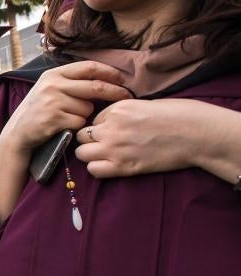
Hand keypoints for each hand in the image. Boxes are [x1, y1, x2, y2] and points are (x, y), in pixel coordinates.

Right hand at [0, 61, 131, 155]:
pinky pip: (79, 122)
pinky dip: (77, 126)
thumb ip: (72, 81)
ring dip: (86, 115)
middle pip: (95, 86)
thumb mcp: (50, 88)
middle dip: (115, 92)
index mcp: (54, 74)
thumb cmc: (39, 110)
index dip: (109, 72)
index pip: (89, 67)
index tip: (122, 79)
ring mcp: (53, 102)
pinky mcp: (54, 119)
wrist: (18, 132)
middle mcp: (53, 85)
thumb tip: (106, 78)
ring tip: (70, 117)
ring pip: (87, 107)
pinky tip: (64, 126)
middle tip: (127, 96)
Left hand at [74, 98, 210, 177]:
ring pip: (82, 154)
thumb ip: (122, 113)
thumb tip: (108, 122)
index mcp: (117, 109)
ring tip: (106, 155)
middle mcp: (111, 128)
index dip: (101, 126)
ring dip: (91, 155)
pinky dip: (99, 169)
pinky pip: (94, 170)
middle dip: (90, 140)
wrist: (196, 134)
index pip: (93, 120)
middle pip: (81, 136)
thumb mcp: (144, 105)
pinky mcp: (123, 166)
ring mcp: (115, 148)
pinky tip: (111, 165)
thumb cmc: (177, 116)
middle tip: (105, 144)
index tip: (114, 131)